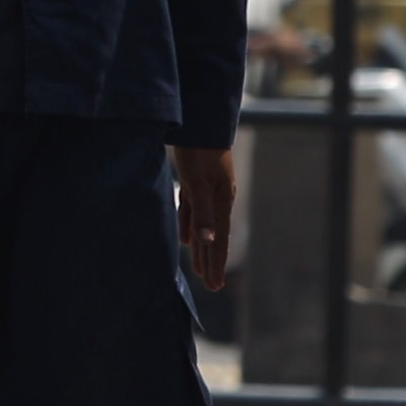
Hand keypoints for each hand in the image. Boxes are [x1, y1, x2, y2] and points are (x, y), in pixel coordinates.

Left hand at [174, 144, 235, 296]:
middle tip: (211, 286)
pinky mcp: (194, 181)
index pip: (218, 240)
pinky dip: (188, 226)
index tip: (215, 286)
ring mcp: (206, 190)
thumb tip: (208, 241)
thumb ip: (202, 211)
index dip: (216, 263)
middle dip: (210, 261)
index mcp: (221, 201)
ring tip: (199, 268)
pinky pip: (191, 211)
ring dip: (199, 248)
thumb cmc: (199, 150)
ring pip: (201, 226)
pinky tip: (184, 238)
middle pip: (213, 237)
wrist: (199, 119)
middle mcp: (216, 199)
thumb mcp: (199, 181)